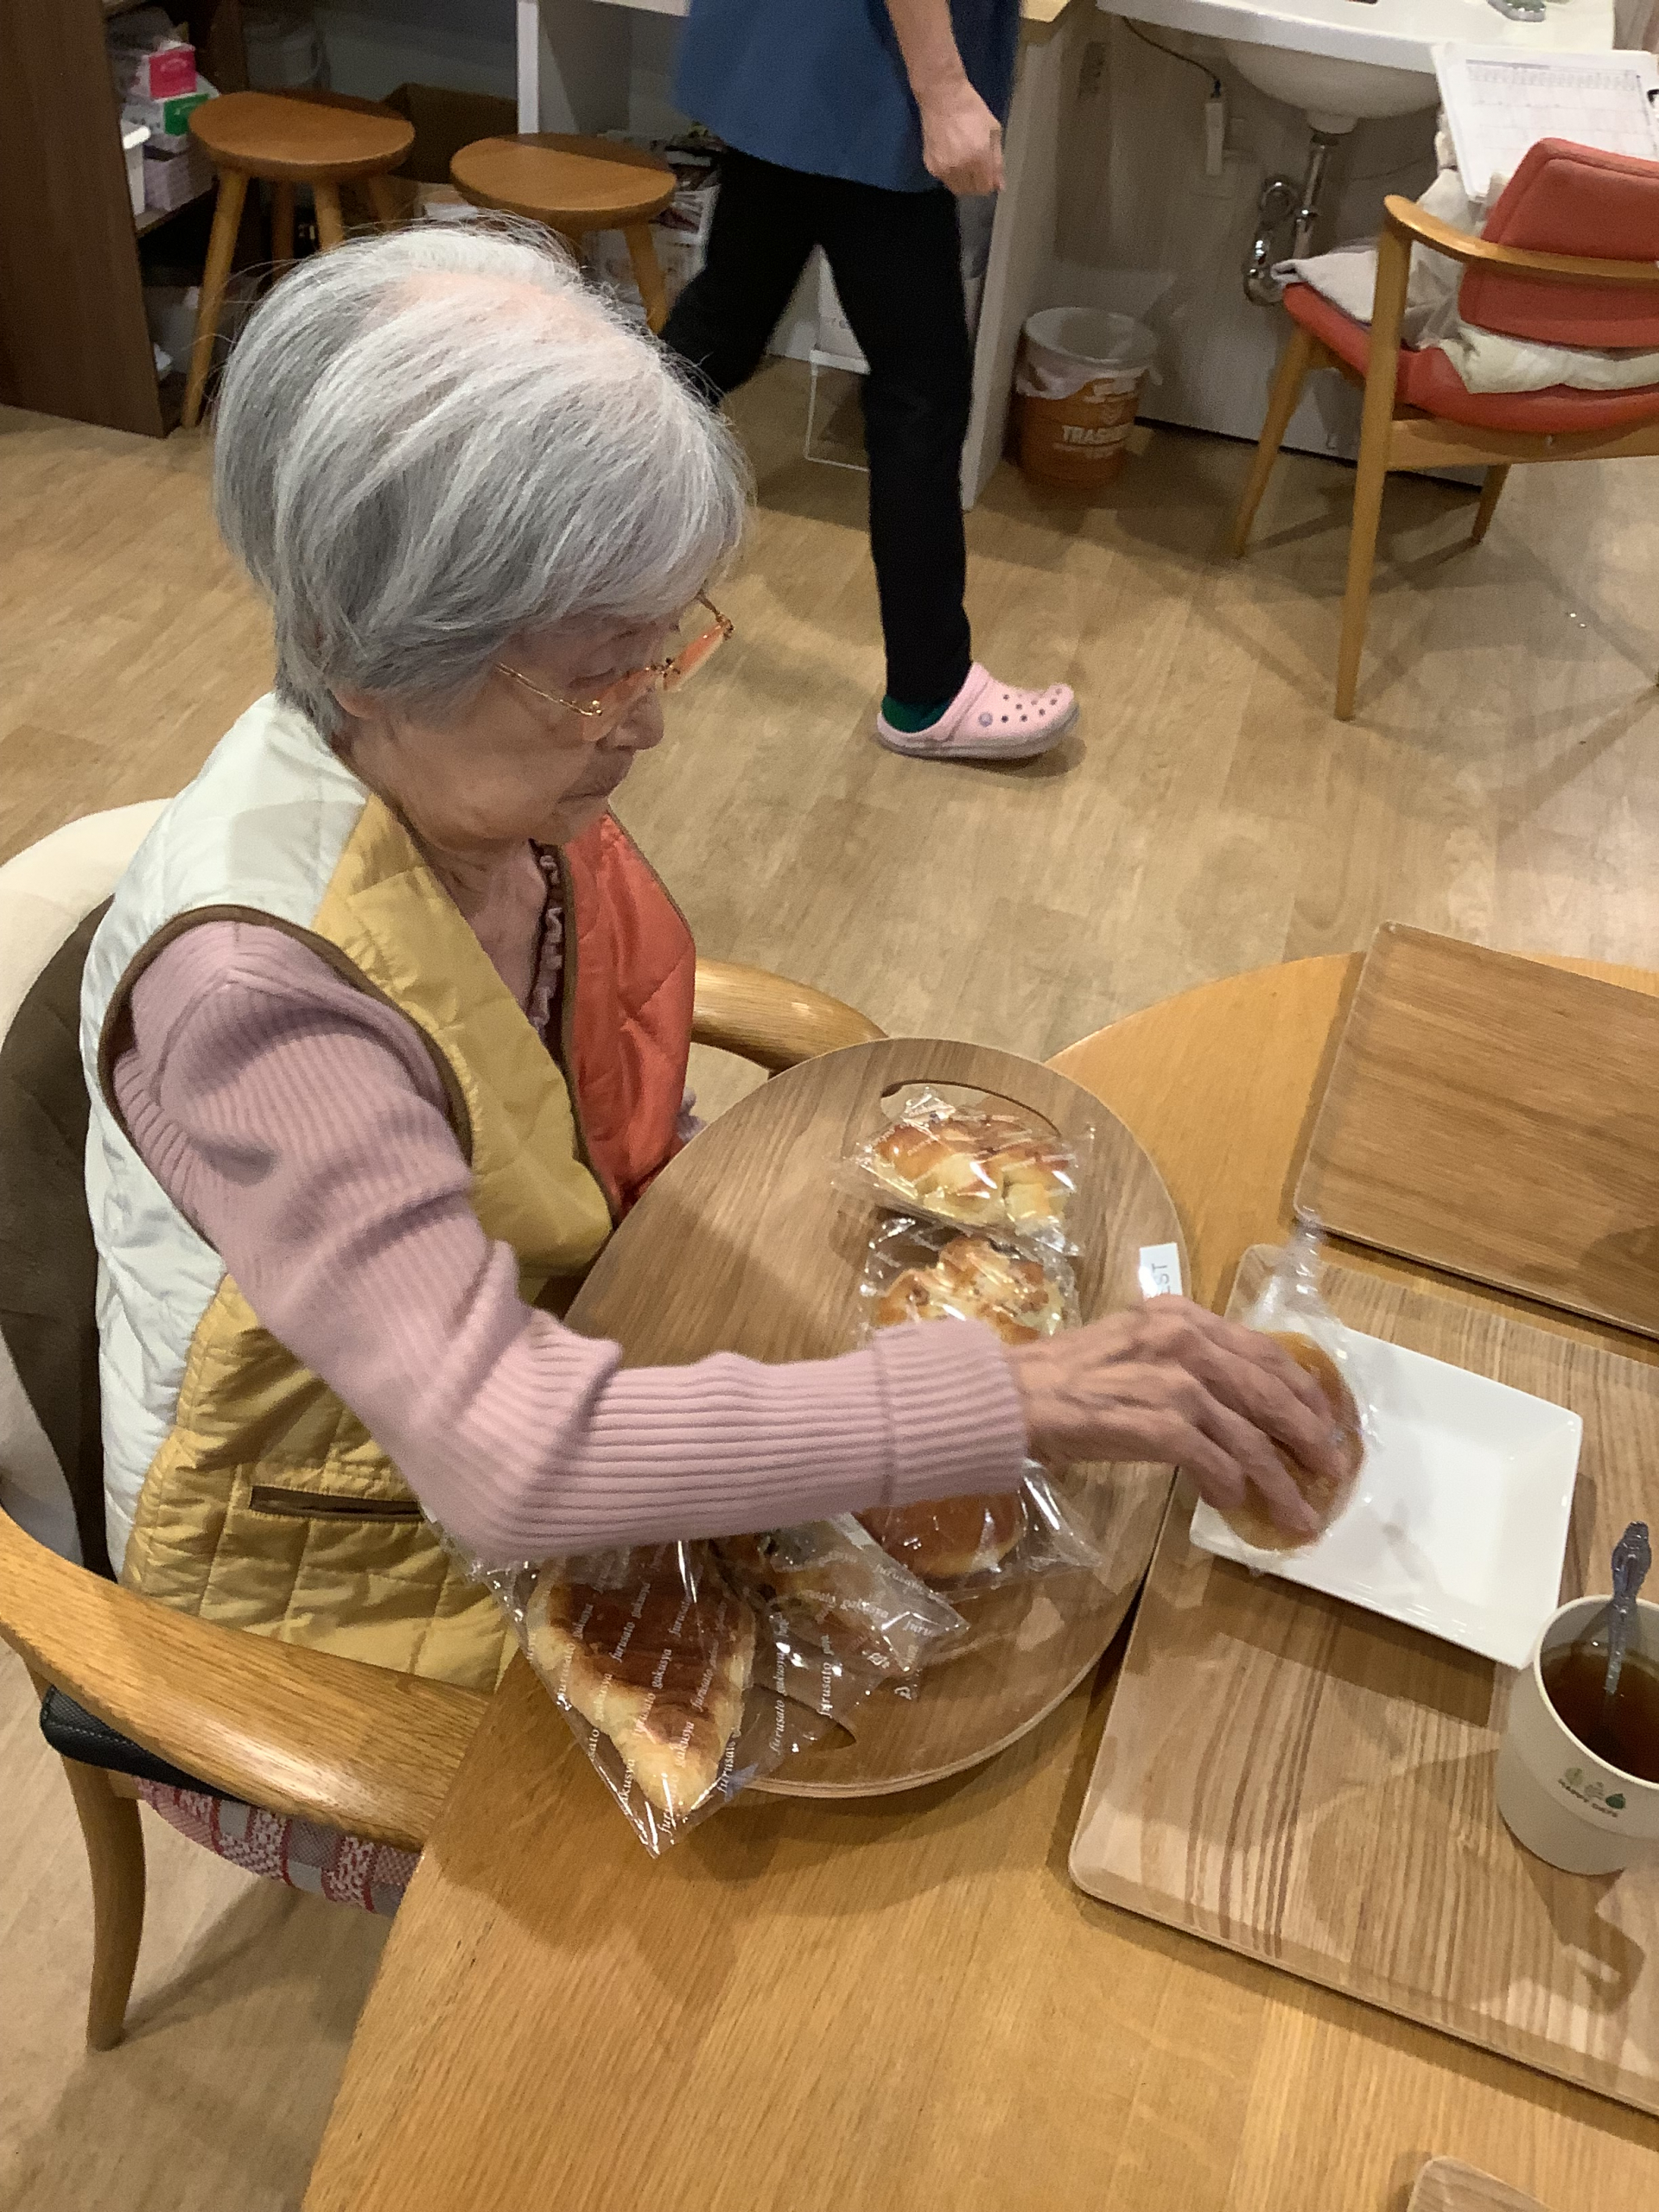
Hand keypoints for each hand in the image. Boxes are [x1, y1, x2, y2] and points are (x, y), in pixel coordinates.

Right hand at [918, 78, 1004, 194]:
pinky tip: (953, 157)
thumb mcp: (993, 130)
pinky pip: (945, 180)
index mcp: (979, 157)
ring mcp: (943, 168)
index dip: (990, 182)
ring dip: (964, 181)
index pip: (986, 187)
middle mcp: (961, 167)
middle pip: (971, 191)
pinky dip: (951, 174)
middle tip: (978, 166)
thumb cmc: (971, 108)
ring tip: (965, 162)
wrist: (942, 96)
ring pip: (957, 189)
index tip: (990, 173)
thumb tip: (999, 186)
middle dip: (978, 183)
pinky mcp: (931, 166)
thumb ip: (997, 161)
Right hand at [1007, 1297, 1344, 1536]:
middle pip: (1271, 1393)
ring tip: (1296, 1513)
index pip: (1264, 1351)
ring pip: (1250, 1438)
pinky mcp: (1158, 1423)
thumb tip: (1235, 1406)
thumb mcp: (1136, 1347)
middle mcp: (1186, 1340)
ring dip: (1279, 1482)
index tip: (1325, 1420)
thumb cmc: (1067, 1377)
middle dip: (1309, 1437)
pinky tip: (1231, 1504)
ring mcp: (1174, 1382)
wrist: (1013, 1395)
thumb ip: (1185, 1361)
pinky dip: (1230, 1487)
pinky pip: (1215, 1463)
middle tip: (1331, 1470)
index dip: (1304, 1390)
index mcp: (1183, 1317)